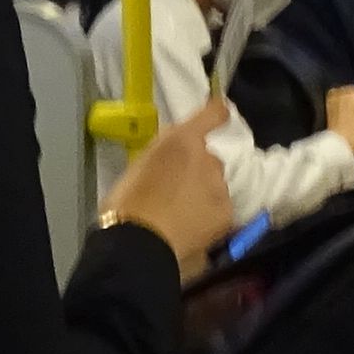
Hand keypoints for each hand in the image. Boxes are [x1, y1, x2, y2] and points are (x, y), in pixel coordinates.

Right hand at [103, 114, 238, 268]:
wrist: (139, 241)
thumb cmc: (126, 202)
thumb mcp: (139, 165)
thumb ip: (162, 155)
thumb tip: (172, 159)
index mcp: (181, 140)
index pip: (213, 114)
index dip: (218, 112)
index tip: (221, 113)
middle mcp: (207, 158)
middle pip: (210, 160)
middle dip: (197, 171)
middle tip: (175, 192)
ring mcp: (220, 186)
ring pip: (216, 186)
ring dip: (203, 194)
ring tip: (181, 215)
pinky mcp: (227, 212)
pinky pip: (220, 209)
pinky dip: (209, 216)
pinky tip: (190, 228)